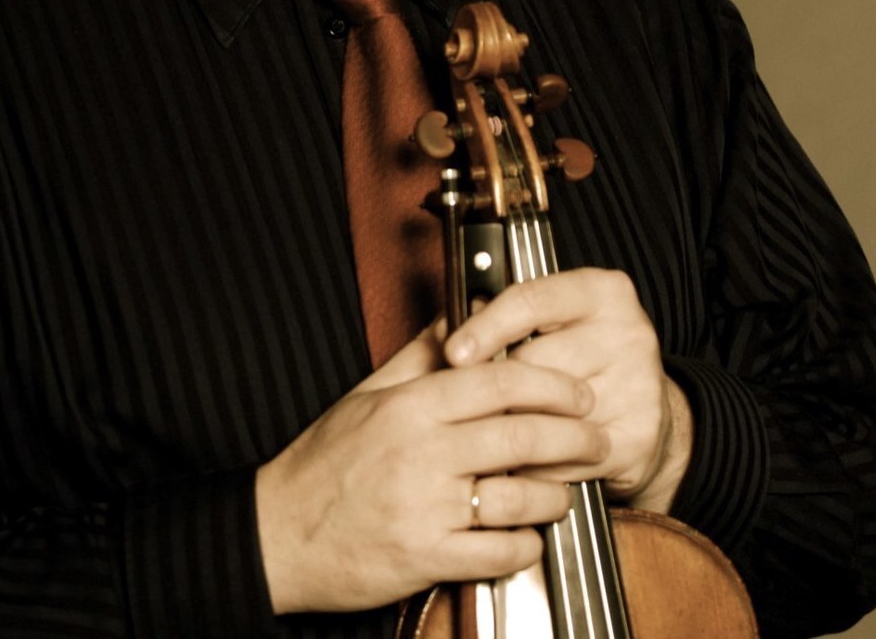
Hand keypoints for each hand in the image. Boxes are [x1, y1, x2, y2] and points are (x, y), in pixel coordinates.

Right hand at [254, 322, 606, 613]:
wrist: (277, 534)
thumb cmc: (323, 462)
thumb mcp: (368, 396)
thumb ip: (419, 356)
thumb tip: (460, 316)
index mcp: (411, 406)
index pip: (500, 383)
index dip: (551, 386)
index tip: (579, 393)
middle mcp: (421, 453)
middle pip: (521, 438)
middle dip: (574, 438)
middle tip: (597, 439)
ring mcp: (425, 508)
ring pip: (518, 498)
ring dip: (555, 496)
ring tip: (564, 491)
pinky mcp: (425, 560)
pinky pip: (498, 552)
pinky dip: (525, 544)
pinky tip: (529, 536)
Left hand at [443, 268, 692, 511]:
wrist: (642, 413)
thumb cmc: (575, 359)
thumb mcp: (541, 324)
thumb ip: (493, 318)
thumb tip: (445, 329)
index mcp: (601, 292)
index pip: (533, 300)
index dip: (486, 326)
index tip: (453, 352)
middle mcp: (627, 332)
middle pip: (534, 364)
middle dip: (497, 389)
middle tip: (476, 402)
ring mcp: (638, 385)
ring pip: (545, 416)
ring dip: (510, 431)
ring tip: (496, 433)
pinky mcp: (638, 437)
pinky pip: (562, 458)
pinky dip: (533, 467)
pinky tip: (524, 462)